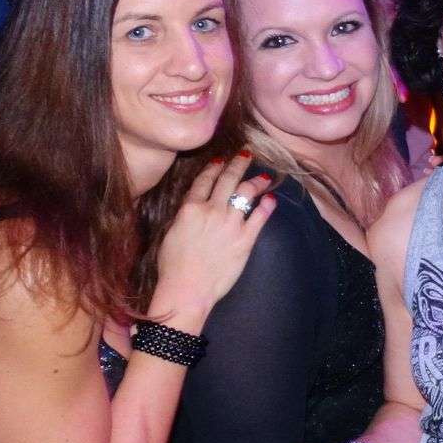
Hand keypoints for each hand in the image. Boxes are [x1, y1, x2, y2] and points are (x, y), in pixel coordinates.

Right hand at [152, 154, 275, 319]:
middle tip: (247, 152)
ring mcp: (231, 223)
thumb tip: (193, 205)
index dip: (215, 167)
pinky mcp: (245, 239)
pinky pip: (260, 216)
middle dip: (239, 163)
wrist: (187, 289)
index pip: (205, 180)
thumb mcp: (171, 233)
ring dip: (257, 181)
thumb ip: (184, 215)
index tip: (222, 159)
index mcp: (190, 208)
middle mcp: (212, 210)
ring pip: (247, 192)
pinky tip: (272, 200)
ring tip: (264, 176)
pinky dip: (267, 205)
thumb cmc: (173, 266)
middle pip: (228, 179)